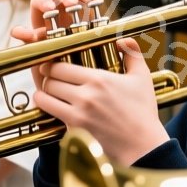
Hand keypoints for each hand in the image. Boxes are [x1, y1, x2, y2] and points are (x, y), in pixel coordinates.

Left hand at [20, 0, 166, 162]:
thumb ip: (132, 54)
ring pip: (44, 99)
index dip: (52, 65)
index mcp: (98, 79)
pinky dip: (49, 112)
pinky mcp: (74, 131)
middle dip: (46, 79)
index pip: (60, 66)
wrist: (143, 146)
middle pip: (49, 81)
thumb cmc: (143, 113)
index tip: (52, 65)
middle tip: (48, 79)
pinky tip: (54, 109)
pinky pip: (51, 117)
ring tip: (47, 94)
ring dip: (43, 95)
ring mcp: (78, 115)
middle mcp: (85, 95)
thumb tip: (123, 39)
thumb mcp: (142, 79)